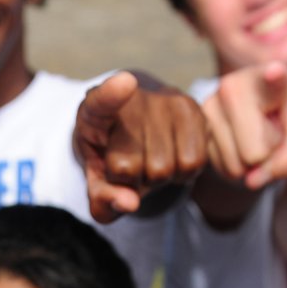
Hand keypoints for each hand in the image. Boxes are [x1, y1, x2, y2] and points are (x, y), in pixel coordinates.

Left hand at [74, 71, 207, 221]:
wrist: (137, 127)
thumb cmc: (112, 155)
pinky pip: (193, 163)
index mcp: (93, 112)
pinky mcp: (191, 106)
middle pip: (129, 168)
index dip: (112, 93)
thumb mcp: (98, 179)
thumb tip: (131, 204)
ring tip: (150, 159)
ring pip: (164, 170)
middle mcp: (130, 99)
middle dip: (130, 181)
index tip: (125, 83)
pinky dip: (182, 173)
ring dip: (158, 179)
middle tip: (131, 164)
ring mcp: (163, 100)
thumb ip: (104, 197)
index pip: (101, 101)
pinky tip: (172, 156)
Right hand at [202, 61, 286, 189]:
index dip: (276, 76)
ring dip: (248, 162)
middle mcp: (232, 85)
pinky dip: (232, 164)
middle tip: (267, 135)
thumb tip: (251, 181)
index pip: (276, 77)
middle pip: (254, 153)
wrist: (257, 107)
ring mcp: (208, 104)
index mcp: (271, 78)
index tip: (276, 72)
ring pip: (234, 165)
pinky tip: (237, 142)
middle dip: (265, 156)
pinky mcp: (194, 124)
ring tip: (253, 137)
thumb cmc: (283, 116)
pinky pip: (218, 166)